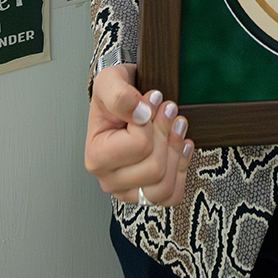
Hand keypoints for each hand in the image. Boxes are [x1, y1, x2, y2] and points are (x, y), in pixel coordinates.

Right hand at [84, 64, 194, 205]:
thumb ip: (120, 96)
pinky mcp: (146, 194)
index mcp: (96, 156)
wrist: (125, 100)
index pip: (139, 146)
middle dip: (167, 134)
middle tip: (169, 110)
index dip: (153, 120)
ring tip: (178, 126)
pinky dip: (181, 170)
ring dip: (176, 152)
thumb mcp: (110, 81)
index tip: (153, 99)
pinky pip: (172, 195)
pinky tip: (181, 146)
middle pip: (154, 169)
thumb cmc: (116, 93)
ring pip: (164, 186)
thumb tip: (140, 112)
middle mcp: (108, 179)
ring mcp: (128, 190)